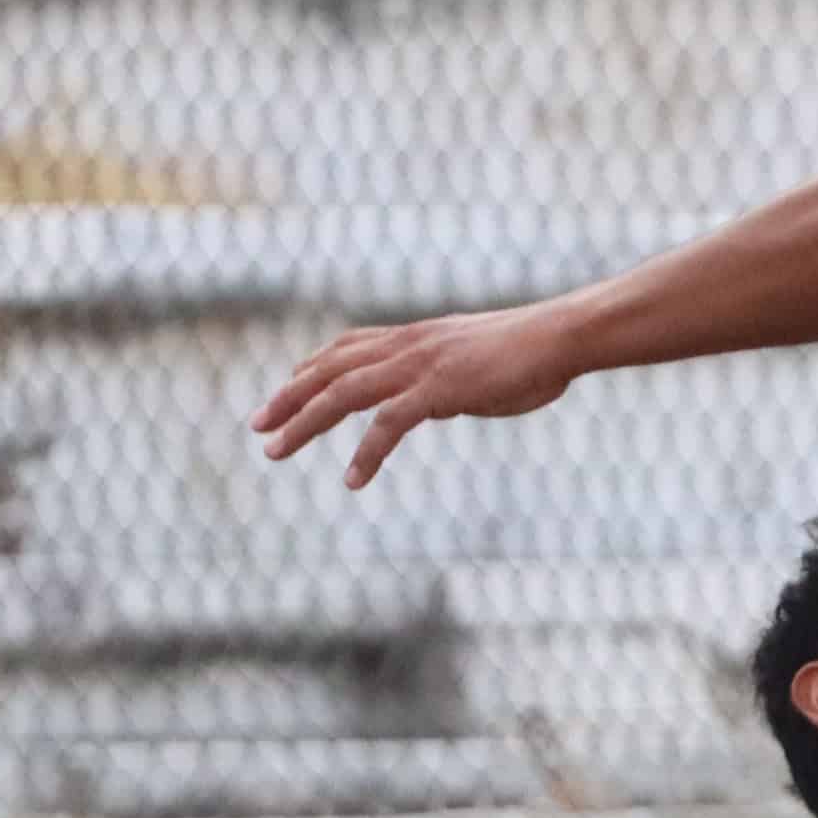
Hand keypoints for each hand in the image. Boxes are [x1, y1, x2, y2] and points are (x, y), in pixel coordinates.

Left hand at [251, 306, 583, 487]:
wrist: (560, 337)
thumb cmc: (529, 354)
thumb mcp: (474, 365)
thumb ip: (445, 383)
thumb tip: (435, 403)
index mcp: (415, 337)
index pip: (347, 347)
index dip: (310, 368)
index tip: (284, 388)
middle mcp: (407, 345)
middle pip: (330, 369)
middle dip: (289, 397)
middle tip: (257, 426)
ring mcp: (420, 366)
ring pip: (343, 393)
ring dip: (304, 423)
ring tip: (275, 451)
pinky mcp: (439, 390)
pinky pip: (389, 424)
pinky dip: (366, 454)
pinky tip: (351, 481)